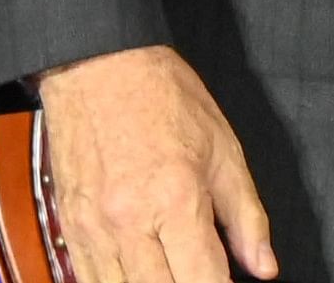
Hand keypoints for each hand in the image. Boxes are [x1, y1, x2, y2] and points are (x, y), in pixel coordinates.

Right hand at [34, 44, 278, 282]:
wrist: (100, 71)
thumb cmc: (167, 102)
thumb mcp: (226, 152)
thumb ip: (246, 217)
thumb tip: (265, 267)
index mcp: (176, 201)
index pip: (203, 279)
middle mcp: (128, 223)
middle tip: (204, 276)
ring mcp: (92, 230)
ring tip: (176, 273)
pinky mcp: (68, 229)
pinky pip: (89, 279)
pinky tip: (141, 275)